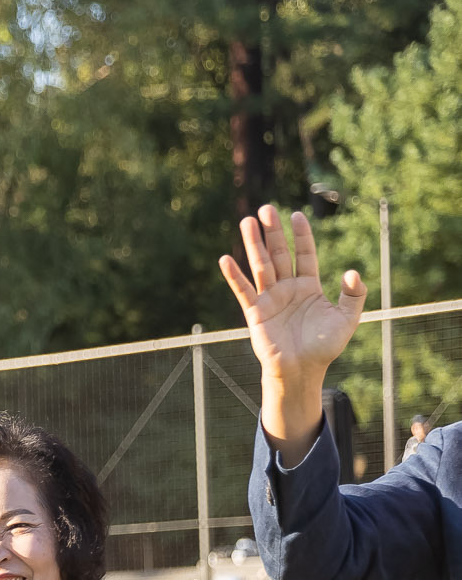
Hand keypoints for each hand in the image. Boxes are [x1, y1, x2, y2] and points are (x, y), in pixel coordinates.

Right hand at [218, 205, 364, 460]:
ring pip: (261, 266)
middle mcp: (287, 289)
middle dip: (273, 232)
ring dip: (253, 244)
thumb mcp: (347, 319)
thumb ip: (353, 295)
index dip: (301, 235)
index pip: (304, 254)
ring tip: (247, 221)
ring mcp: (270, 299)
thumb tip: (352, 272)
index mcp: (309, 287)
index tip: (296, 215)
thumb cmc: (324, 347)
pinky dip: (235, 276)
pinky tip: (226, 259)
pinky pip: (243, 291)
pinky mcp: (255, 313)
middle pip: (279, 254)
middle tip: (266, 208)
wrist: (302, 371)